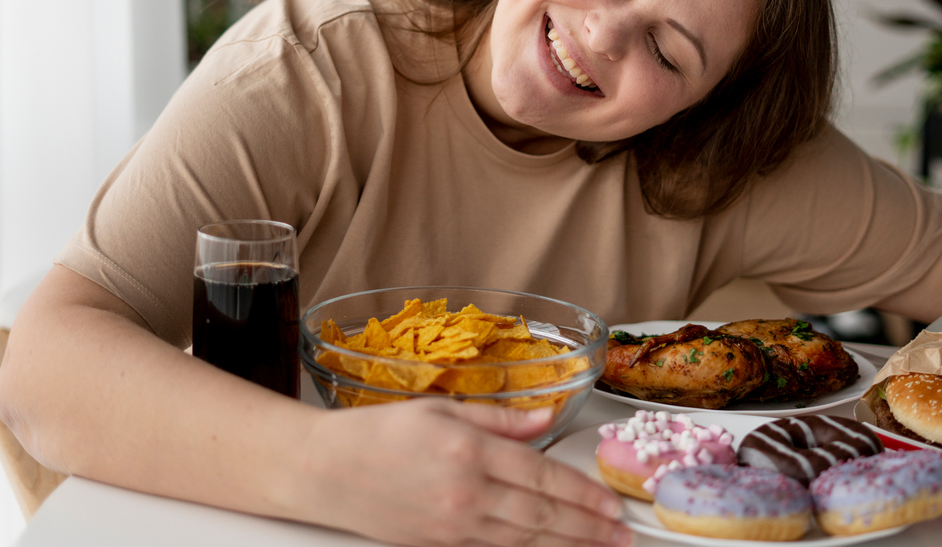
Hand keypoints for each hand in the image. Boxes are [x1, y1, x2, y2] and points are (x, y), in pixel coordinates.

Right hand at [291, 398, 629, 546]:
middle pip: (541, 515)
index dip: (582, 493)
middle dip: (587, 528)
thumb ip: (501, 417)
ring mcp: (451, 526)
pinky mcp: (437, 545)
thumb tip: (548, 416)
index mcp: (468, 450)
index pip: (542, 475)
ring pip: (522, 540)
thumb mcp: (442, 408)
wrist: (320, 471)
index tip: (610, 503)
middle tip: (620, 536)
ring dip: (567, 545)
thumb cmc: (375, 434)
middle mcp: (464, 492)